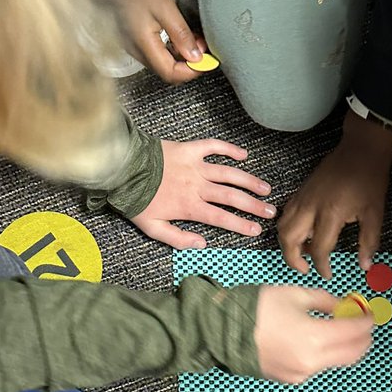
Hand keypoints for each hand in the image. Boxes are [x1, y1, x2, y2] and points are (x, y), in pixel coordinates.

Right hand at [119, 0, 204, 83]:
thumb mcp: (165, 8)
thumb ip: (181, 35)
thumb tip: (195, 57)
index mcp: (143, 45)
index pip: (171, 73)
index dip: (192, 71)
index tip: (206, 61)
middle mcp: (136, 50)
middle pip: (167, 71)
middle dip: (189, 64)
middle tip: (203, 49)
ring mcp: (133, 46)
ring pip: (163, 63)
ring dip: (182, 56)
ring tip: (195, 41)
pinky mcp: (134, 39)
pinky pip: (156, 52)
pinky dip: (172, 49)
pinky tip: (180, 37)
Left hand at [130, 139, 274, 249]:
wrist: (120, 168)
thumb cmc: (134, 199)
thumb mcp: (152, 228)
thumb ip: (177, 238)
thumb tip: (202, 244)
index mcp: (189, 207)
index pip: (221, 218)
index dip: (241, 225)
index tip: (256, 229)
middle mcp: (196, 186)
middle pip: (231, 197)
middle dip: (254, 206)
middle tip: (270, 212)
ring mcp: (194, 166)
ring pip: (228, 174)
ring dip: (249, 181)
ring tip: (265, 189)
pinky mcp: (188, 149)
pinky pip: (213, 147)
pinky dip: (229, 150)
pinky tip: (243, 155)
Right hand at [254, 284, 373, 382]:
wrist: (223, 332)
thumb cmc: (256, 310)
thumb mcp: (296, 295)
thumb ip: (326, 302)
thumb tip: (343, 307)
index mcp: (314, 337)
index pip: (354, 332)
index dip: (366, 322)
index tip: (370, 315)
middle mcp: (311, 360)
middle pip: (352, 354)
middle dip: (363, 340)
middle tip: (364, 327)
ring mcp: (301, 373)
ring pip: (336, 362)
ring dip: (345, 348)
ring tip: (342, 331)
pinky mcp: (292, 378)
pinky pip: (317, 366)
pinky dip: (325, 354)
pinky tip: (319, 341)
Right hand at [278, 111, 391, 278]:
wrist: (361, 150)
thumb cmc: (369, 179)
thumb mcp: (375, 213)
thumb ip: (369, 242)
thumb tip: (365, 265)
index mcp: (330, 213)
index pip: (319, 249)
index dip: (322, 266)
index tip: (328, 273)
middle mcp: (311, 206)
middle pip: (289, 239)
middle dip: (293, 259)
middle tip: (305, 268)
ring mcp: (303, 197)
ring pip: (282, 226)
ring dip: (287, 244)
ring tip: (303, 252)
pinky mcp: (301, 191)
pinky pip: (286, 213)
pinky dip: (288, 228)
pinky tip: (303, 233)